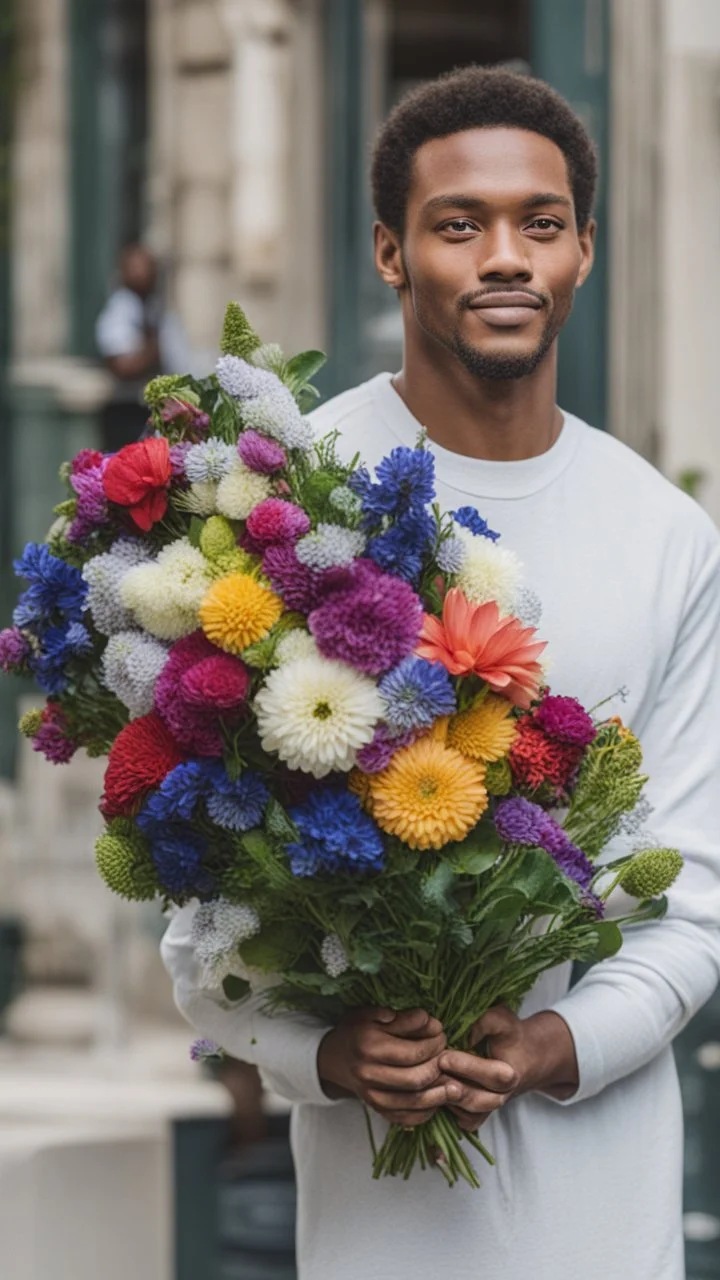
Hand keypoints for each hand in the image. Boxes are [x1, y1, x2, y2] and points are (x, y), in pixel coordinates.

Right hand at [317, 1006, 448, 1125]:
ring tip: (456, 1086)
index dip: (433, 1043)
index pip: (411, 1051)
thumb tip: (427, 1019)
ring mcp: (372, 1095)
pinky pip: (405, 1118)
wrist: (334, 1058)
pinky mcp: (377, 1109)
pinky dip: (425, 1112)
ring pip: (412, 1102)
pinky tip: (437, 1101)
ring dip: (438, 1095)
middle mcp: (368, 1074)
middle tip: (448, 1055)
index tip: (442, 1033)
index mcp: (368, 1047)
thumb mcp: (372, 1014)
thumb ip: (401, 1018)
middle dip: (438, 1067)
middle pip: (415, 1079)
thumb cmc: (357, 1031)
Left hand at [438, 1006, 578, 1131]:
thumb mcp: (501, 1020)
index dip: (466, 1068)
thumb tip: (465, 1033)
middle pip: (475, 1101)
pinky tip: (432, 1090)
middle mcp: (500, 1098)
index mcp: (510, 1075)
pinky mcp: (475, 1117)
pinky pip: (458, 1120)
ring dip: (444, 1098)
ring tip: (427, 1080)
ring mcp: (487, 1110)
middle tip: (430, 1071)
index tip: (444, 1057)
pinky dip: (446, 1109)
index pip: (491, 1077)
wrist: (521, 1058)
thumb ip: (485, 1022)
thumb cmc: (507, 1035)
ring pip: (465, 1114)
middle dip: (450, 1087)